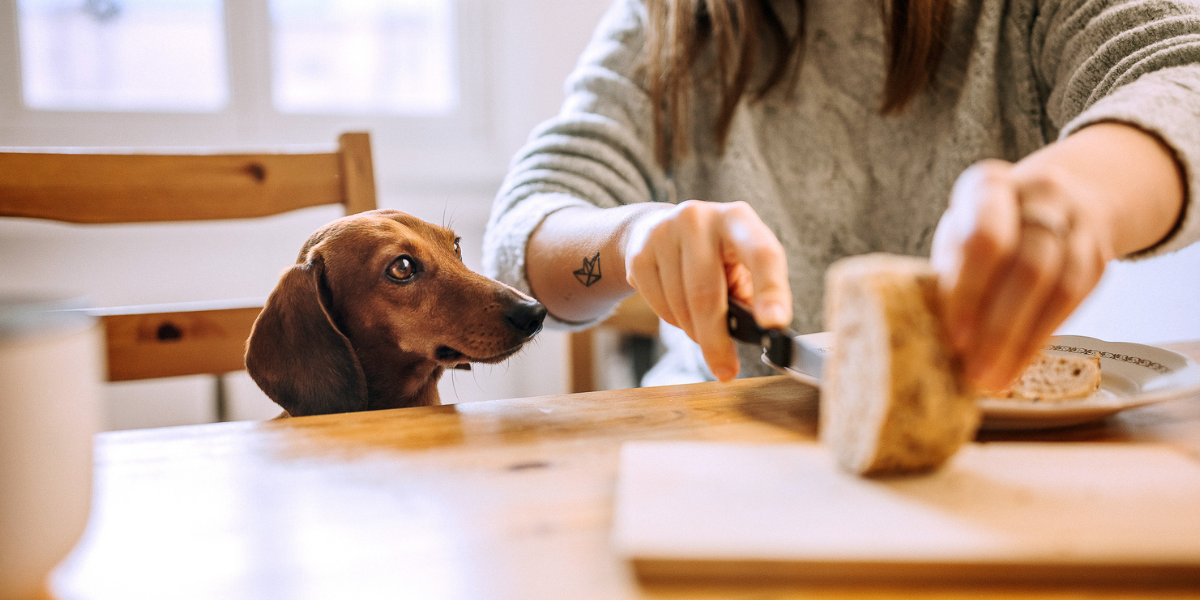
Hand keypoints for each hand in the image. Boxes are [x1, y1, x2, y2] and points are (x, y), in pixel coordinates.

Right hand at [623, 200, 791, 380]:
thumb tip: (759, 332)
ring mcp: (664, 233)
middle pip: (707, 292)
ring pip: (681, 305)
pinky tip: (680, 309)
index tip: (774, 325)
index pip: (762, 254)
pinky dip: (674, 321)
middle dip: (717, 339)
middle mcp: (700, 218)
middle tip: (725, 370)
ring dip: (695, 332)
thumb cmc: (712, 256)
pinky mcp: (639, 254)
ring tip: (703, 328)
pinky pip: (659, 306)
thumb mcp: (739, 264)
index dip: (770, 291)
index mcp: (738, 219)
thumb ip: (752, 293)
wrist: (656, 230)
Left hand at [931, 159, 1114, 391]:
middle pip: (1026, 266)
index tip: (954, 337)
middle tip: (973, 370)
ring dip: (1022, 340)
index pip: (984, 240)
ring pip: (1057, 287)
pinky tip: (1019, 362)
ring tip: (993, 378)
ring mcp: (1076, 223)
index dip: (969, 292)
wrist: (1066, 197)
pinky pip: (1075, 300)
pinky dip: (1042, 336)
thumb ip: (950, 272)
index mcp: (988, 185)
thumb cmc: (992, 226)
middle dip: (998, 326)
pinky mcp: (1097, 255)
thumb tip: (926, 334)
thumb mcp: (961, 232)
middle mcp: (1039, 195)